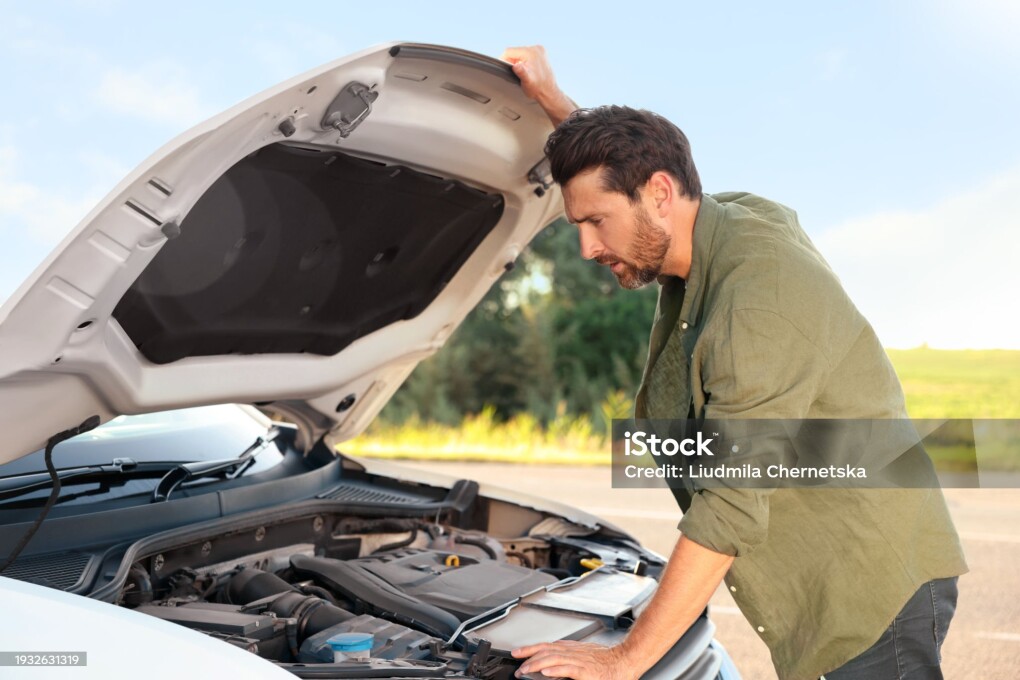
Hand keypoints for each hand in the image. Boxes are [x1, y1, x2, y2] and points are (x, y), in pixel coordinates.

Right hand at [501, 45, 576, 125]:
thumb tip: (515, 66)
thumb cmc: (538, 88)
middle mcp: (537, 49)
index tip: (503, 68)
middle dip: (512, 61)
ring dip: (518, 62)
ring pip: (521, 53)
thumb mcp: (526, 81)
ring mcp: (540, 51)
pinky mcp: (541, 55)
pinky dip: (524, 62)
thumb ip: (520, 72)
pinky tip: (527, 71)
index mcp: (531, 52)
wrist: (549, 92)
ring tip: (521, 73)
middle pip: (515, 51)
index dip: (503, 59)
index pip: (510, 51)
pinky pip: (527, 55)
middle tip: (514, 73)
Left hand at [511, 640, 634, 679]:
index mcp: (572, 649)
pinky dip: (555, 669)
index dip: (530, 649)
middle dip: (529, 657)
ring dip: (536, 664)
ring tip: (525, 670)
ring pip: (553, 658)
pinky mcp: (586, 671)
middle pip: (546, 650)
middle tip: (517, 666)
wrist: (626, 660)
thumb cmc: (608, 662)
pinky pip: (568, 669)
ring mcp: (579, 661)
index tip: (518, 653)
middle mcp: (573, 652)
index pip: (546, 646)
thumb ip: (569, 659)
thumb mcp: (585, 657)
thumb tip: (552, 666)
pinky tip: (545, 672)